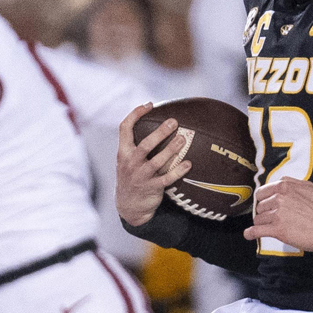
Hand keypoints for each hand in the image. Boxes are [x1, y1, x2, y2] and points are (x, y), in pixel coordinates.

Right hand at [115, 103, 191, 226]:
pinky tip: (189, 164)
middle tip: (173, 122)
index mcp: (123, 152)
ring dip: (171, 150)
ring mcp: (140, 176)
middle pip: (144, 145)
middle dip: (160, 133)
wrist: (129, 206)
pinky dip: (178, 171)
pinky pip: (167, 179)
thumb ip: (137, 145)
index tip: (150, 105)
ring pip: (157, 162)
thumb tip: (158, 123)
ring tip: (184, 139)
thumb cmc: (132, 176)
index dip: (136, 114)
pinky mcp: (151, 188)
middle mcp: (130, 163)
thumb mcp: (127, 160)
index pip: (124, 128)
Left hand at [244, 178, 312, 251]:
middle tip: (274, 218)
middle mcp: (279, 198)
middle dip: (265, 213)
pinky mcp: (277, 229)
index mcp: (284, 186)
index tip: (266, 206)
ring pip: (259, 219)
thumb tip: (280, 185)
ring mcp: (277, 214)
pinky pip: (257, 230)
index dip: (264, 201)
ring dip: (263, 223)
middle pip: (260, 206)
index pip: (262, 193)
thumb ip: (291, 183)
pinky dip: (251, 233)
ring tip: (271, 226)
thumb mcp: (308, 187)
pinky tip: (249, 234)